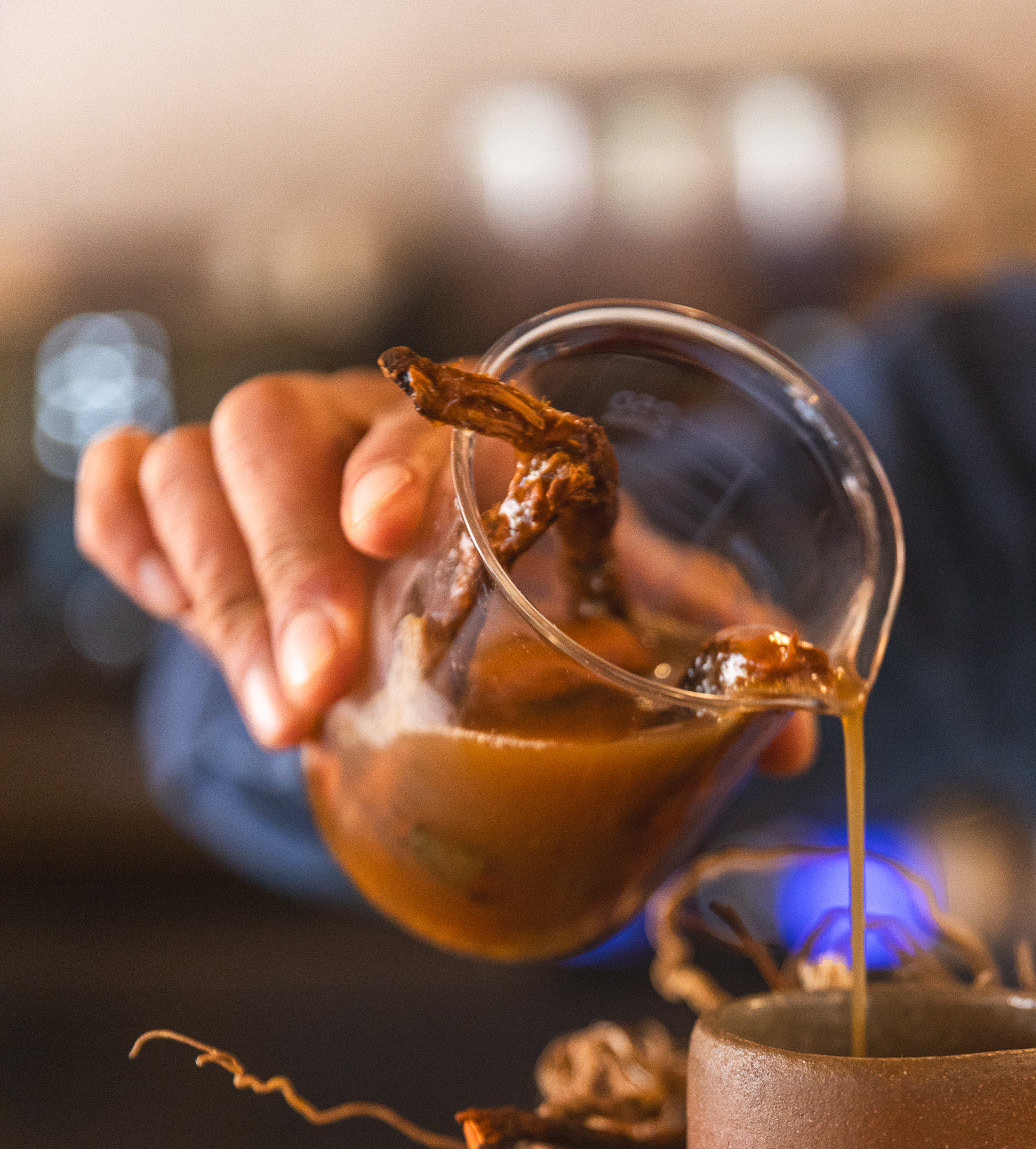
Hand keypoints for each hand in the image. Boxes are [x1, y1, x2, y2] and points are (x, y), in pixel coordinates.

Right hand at [75, 367, 817, 773]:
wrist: (417, 569)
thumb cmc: (525, 576)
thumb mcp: (611, 600)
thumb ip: (693, 646)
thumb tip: (797, 731)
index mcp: (464, 434)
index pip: (422, 417)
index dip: (399, 460)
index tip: (386, 531)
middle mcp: (350, 429)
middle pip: (275, 433)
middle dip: (289, 563)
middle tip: (319, 693)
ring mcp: (260, 465)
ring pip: (191, 467)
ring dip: (223, 592)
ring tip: (279, 717)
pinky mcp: (186, 510)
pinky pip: (124, 493)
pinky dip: (127, 538)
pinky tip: (163, 603)